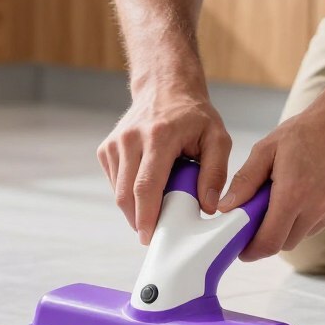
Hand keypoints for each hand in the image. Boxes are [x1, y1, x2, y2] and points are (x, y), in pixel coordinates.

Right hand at [98, 85, 231, 243]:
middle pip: (127, 194)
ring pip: (119, 192)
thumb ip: (216, 173)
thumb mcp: (218, 138)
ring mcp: (115, 143)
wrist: (165, 87)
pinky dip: (129, 194)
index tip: (150, 237)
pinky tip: (147, 187)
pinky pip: (116, 183)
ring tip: (157, 206)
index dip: (146, 216)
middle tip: (155, 234)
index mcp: (159, 136)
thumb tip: (208, 206)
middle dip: (138, 221)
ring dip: (135, 209)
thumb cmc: (194, 115)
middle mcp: (131, 138)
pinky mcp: (107, 149)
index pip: (146, 186)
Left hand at [217, 92, 324, 260]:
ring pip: (301, 236)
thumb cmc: (303, 133)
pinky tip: (306, 193)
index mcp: (293, 193)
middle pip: (284, 244)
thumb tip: (226, 208)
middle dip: (267, 237)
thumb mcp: (265, 150)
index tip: (241, 249)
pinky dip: (306, 218)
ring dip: (288, 227)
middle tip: (256, 220)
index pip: (269, 241)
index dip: (252, 251)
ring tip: (285, 197)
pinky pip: (318, 226)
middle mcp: (317, 208)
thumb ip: (244, 182)